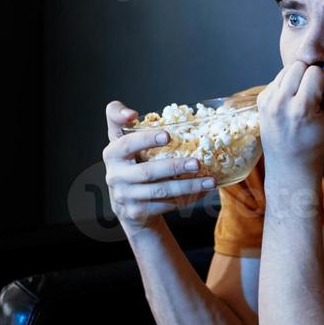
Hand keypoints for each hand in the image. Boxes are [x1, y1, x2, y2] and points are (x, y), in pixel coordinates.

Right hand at [102, 100, 215, 235]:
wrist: (128, 205)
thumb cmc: (131, 165)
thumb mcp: (124, 143)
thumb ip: (122, 122)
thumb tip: (131, 112)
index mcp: (113, 153)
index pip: (125, 143)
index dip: (145, 138)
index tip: (167, 135)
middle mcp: (115, 175)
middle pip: (147, 171)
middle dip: (175, 167)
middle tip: (197, 163)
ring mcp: (125, 196)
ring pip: (160, 191)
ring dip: (187, 186)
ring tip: (209, 181)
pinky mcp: (136, 212)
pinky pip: (166, 205)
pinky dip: (187, 198)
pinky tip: (203, 191)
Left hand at [255, 61, 323, 180]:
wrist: (290, 165)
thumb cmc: (319, 145)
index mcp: (300, 109)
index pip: (315, 71)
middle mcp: (279, 103)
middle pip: (298, 65)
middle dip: (310, 76)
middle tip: (314, 97)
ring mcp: (267, 101)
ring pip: (287, 69)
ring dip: (298, 79)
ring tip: (303, 99)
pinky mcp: (261, 100)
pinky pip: (278, 79)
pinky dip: (287, 86)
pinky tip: (292, 103)